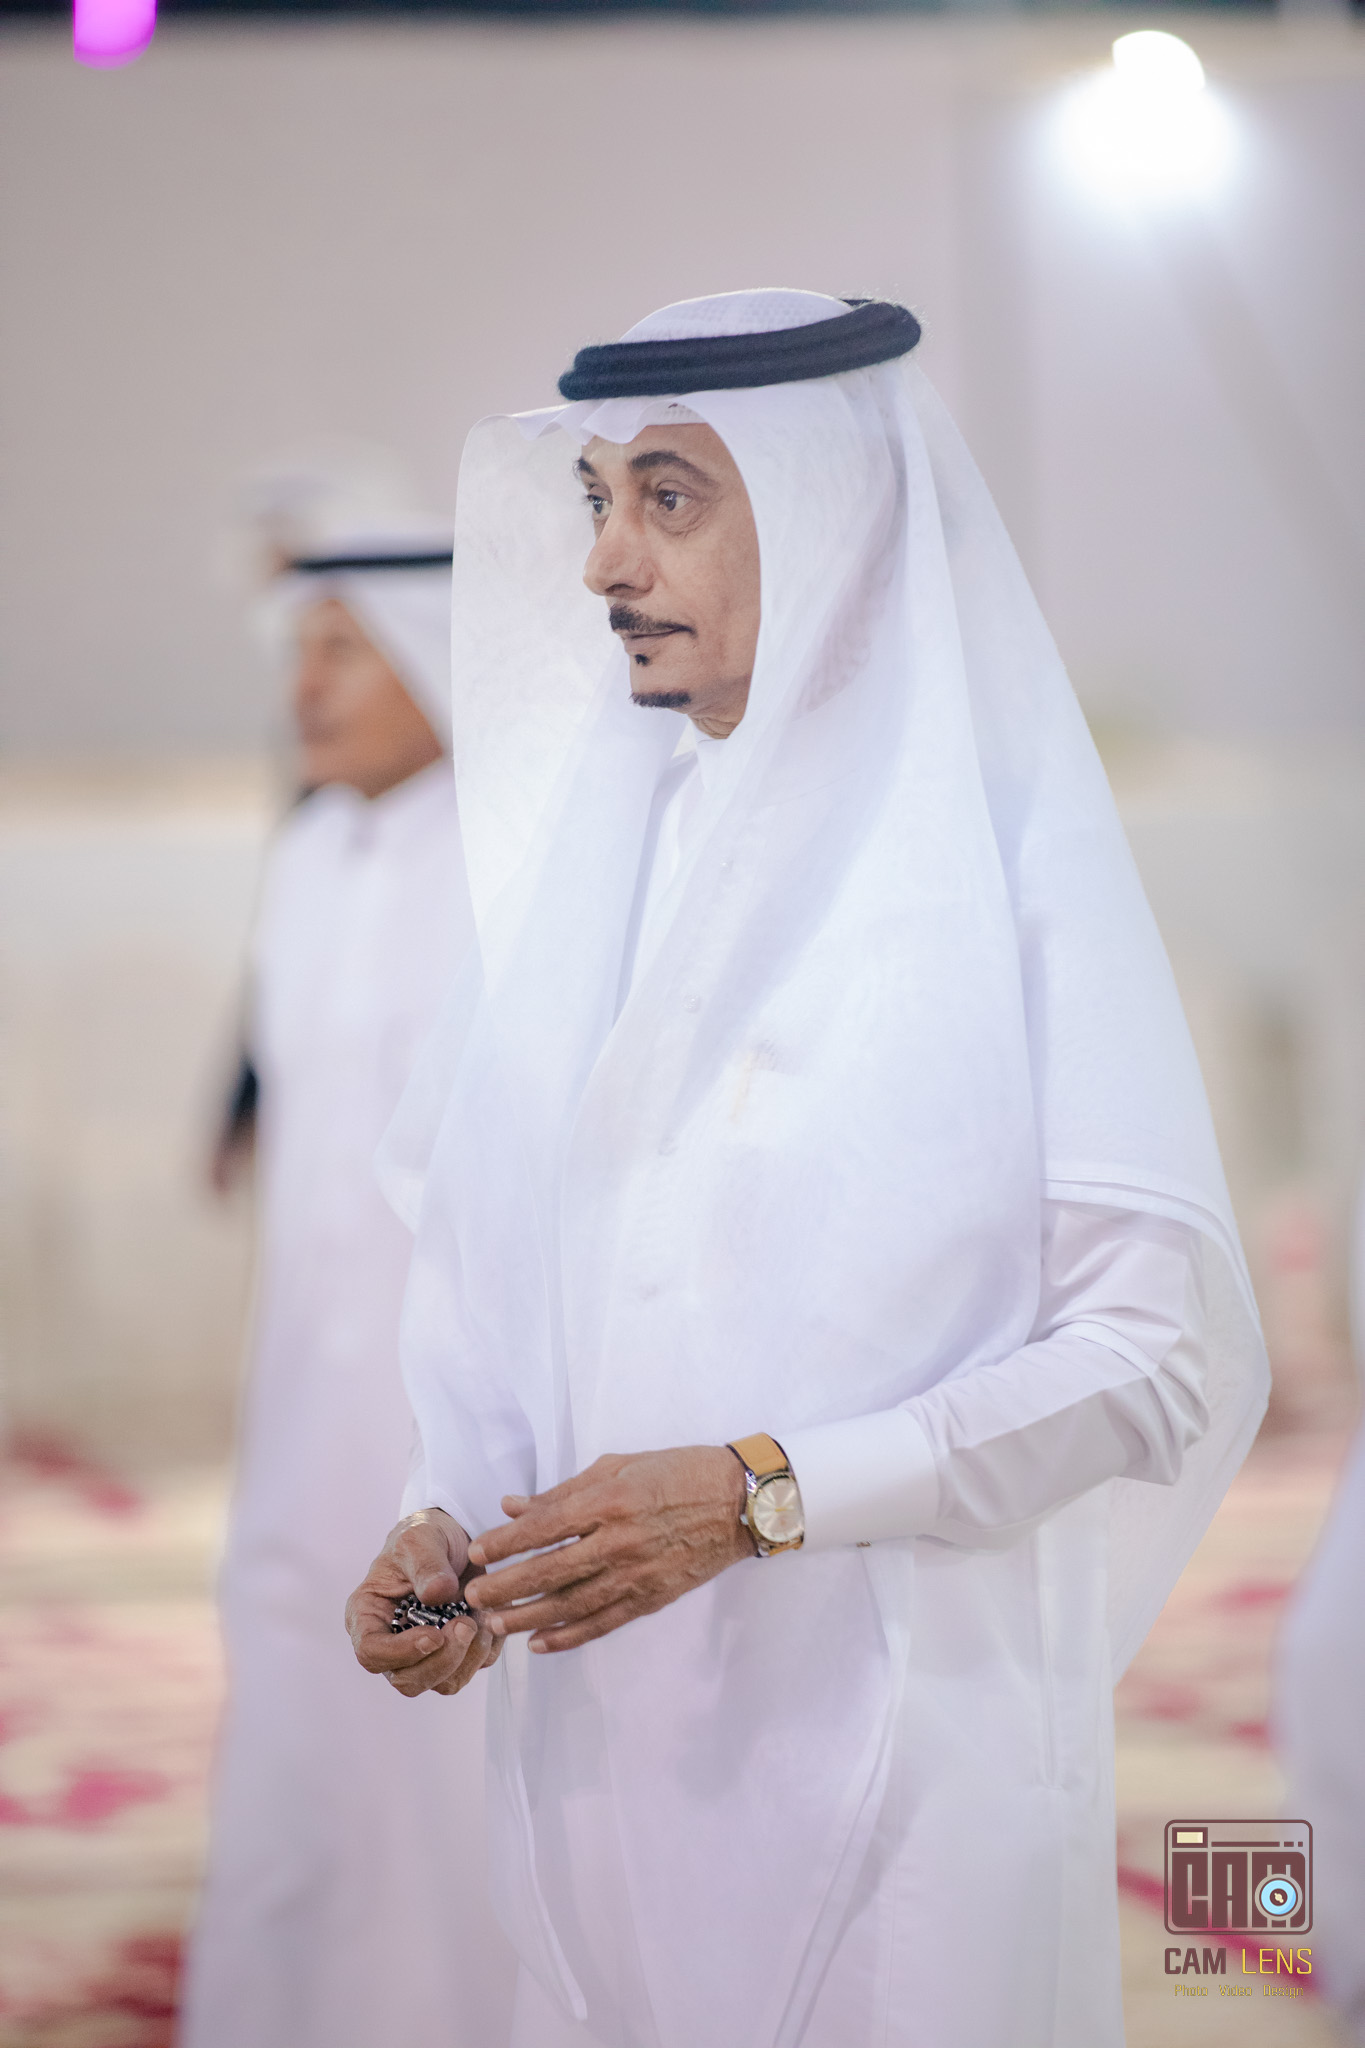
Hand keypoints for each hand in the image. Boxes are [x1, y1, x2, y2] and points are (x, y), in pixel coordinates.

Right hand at [345, 1507, 502, 1697]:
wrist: (455, 1537)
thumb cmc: (424, 1536)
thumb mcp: (419, 1538)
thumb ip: (426, 1564)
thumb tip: (437, 1594)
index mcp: (368, 1615)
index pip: (371, 1653)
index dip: (401, 1653)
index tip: (433, 1635)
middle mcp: (391, 1642)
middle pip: (408, 1680)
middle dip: (442, 1660)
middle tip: (466, 1624)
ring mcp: (423, 1654)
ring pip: (442, 1684)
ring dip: (468, 1658)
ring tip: (481, 1618)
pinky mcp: (454, 1655)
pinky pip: (472, 1669)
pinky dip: (485, 1649)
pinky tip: (489, 1617)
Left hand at [464, 1447, 752, 1654]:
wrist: (739, 1502)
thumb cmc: (677, 1471)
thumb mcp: (619, 1465)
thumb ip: (564, 1491)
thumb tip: (513, 1507)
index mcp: (609, 1501)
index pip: (544, 1528)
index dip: (505, 1543)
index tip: (476, 1553)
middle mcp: (619, 1541)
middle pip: (550, 1571)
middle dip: (506, 1587)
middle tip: (474, 1597)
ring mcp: (636, 1574)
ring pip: (572, 1604)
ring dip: (528, 1617)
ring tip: (496, 1625)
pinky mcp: (652, 1598)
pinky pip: (603, 1623)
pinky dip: (569, 1636)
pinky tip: (540, 1643)